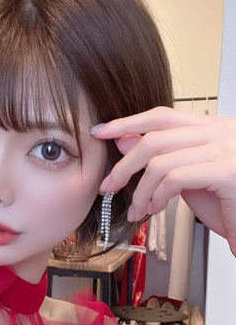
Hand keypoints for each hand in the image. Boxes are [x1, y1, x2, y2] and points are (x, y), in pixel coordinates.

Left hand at [91, 107, 235, 255]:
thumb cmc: (229, 204)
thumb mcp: (188, 178)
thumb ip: (162, 159)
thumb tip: (124, 141)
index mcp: (212, 128)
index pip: (162, 115)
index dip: (128, 122)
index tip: (101, 131)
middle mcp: (220, 132)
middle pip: (155, 137)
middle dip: (124, 165)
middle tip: (109, 186)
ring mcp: (225, 148)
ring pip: (160, 161)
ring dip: (140, 191)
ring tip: (139, 209)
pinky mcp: (227, 171)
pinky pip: (175, 177)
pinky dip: (157, 196)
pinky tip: (157, 209)